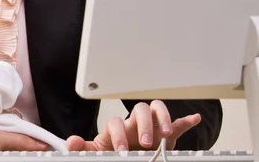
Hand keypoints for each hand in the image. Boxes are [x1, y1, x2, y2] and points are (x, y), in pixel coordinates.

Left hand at [66, 101, 201, 150]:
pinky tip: (193, 119)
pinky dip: (185, 121)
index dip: (119, 135)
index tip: (122, 151)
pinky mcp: (165, 134)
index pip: (116, 122)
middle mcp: (135, 123)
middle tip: (146, 143)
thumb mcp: (98, 151)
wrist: (127, 155)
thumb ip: (85, 148)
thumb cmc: (115, 151)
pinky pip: (177, 123)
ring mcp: (151, 126)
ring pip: (156, 109)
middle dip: (144, 125)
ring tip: (166, 133)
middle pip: (139, 110)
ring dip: (163, 119)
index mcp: (118, 128)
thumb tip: (72, 142)